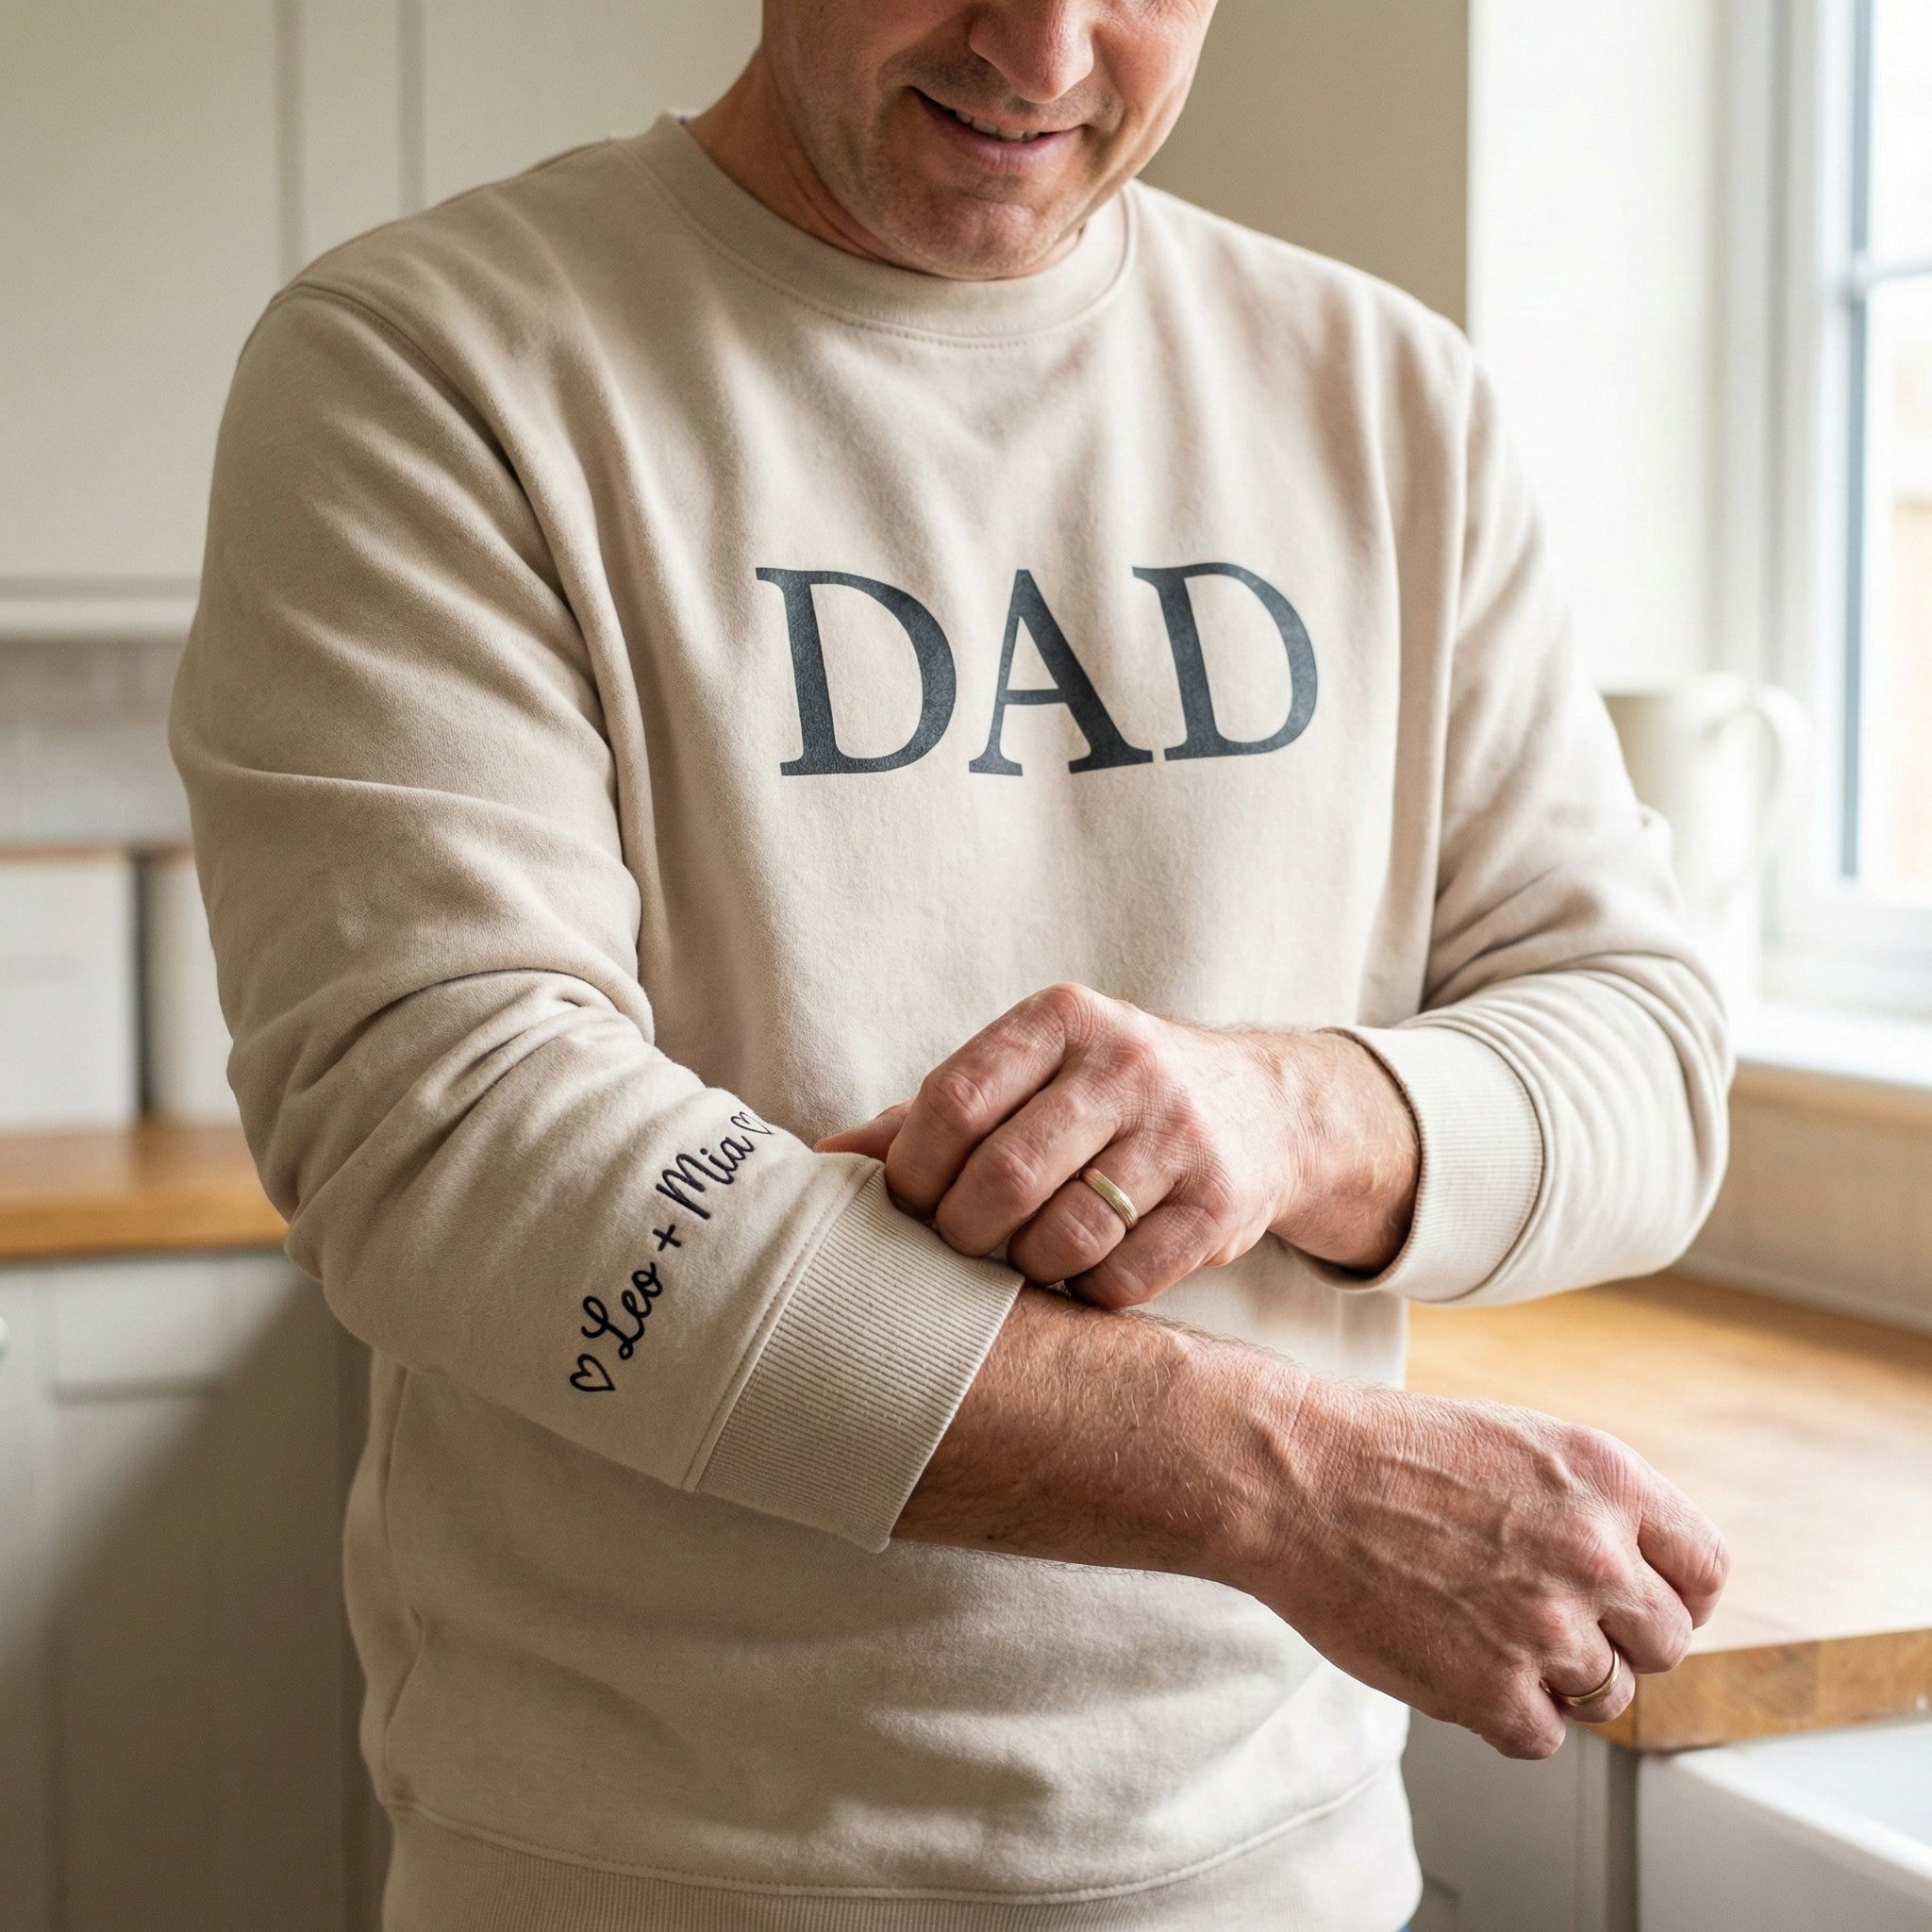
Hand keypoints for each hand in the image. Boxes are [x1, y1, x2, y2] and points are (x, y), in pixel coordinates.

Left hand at [817, 982, 1418, 1305]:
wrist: (1265, 1106)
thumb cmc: (1106, 1096)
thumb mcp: (1030, 1077)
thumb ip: (928, 1116)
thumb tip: (818, 1158)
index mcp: (1061, 1019)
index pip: (954, 1100)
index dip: (913, 1172)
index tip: (909, 1207)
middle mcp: (1126, 1064)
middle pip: (1005, 1176)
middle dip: (963, 1234)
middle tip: (961, 1249)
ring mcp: (1180, 1133)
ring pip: (1066, 1235)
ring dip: (1027, 1268)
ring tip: (1024, 1259)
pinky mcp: (1222, 1201)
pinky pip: (1125, 1278)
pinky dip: (1087, 1293)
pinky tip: (1084, 1273)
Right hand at [1249, 1377, 1730, 1755]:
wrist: (1296, 1480)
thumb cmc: (1388, 1453)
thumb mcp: (1516, 1442)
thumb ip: (1590, 1505)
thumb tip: (1636, 1576)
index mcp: (1607, 1478)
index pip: (1705, 1569)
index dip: (1674, 1593)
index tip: (1638, 1603)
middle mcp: (1595, 1553)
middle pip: (1666, 1641)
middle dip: (1615, 1638)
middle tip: (1545, 1619)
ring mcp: (1549, 1628)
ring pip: (1608, 1694)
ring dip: (1556, 1676)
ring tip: (1484, 1631)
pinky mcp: (1496, 1692)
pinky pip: (1543, 1734)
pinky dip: (1504, 1711)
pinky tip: (1455, 1658)